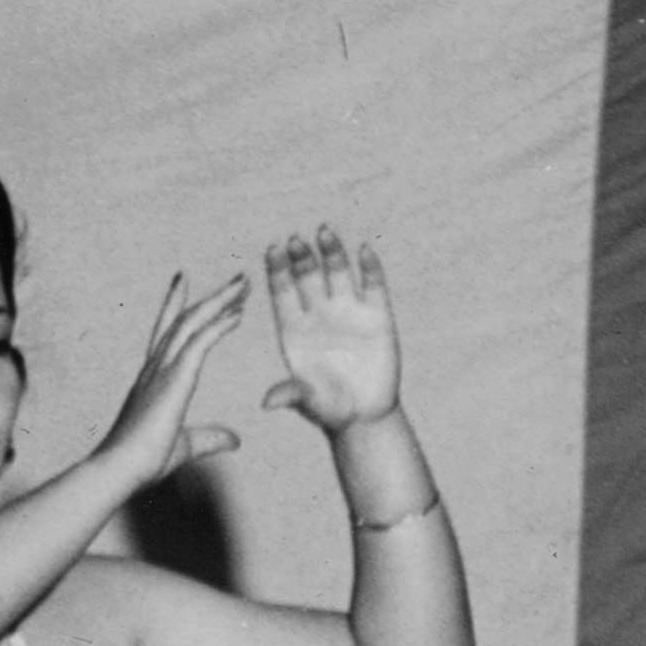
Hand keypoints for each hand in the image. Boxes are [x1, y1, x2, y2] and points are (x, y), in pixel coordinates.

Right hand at [86, 271, 250, 494]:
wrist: (121, 469)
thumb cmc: (142, 463)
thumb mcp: (186, 445)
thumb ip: (209, 438)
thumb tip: (235, 440)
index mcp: (152, 381)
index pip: (165, 334)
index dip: (175, 306)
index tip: (184, 282)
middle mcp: (154, 368)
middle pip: (183, 320)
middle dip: (211, 297)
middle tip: (237, 278)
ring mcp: (161, 370)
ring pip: (191, 323)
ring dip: (220, 301)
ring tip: (245, 284)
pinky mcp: (174, 377)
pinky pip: (200, 341)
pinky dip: (219, 324)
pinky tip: (239, 312)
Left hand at [256, 226, 404, 433]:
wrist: (363, 414)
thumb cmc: (327, 407)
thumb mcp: (307, 402)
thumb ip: (290, 395)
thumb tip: (268, 402)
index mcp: (294, 330)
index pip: (282, 293)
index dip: (278, 271)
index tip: (273, 249)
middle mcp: (319, 315)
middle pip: (307, 278)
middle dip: (301, 258)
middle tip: (295, 239)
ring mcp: (348, 312)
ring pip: (338, 274)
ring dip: (331, 253)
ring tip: (324, 231)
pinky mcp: (378, 315)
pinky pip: (373, 286)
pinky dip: (370, 268)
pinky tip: (364, 250)